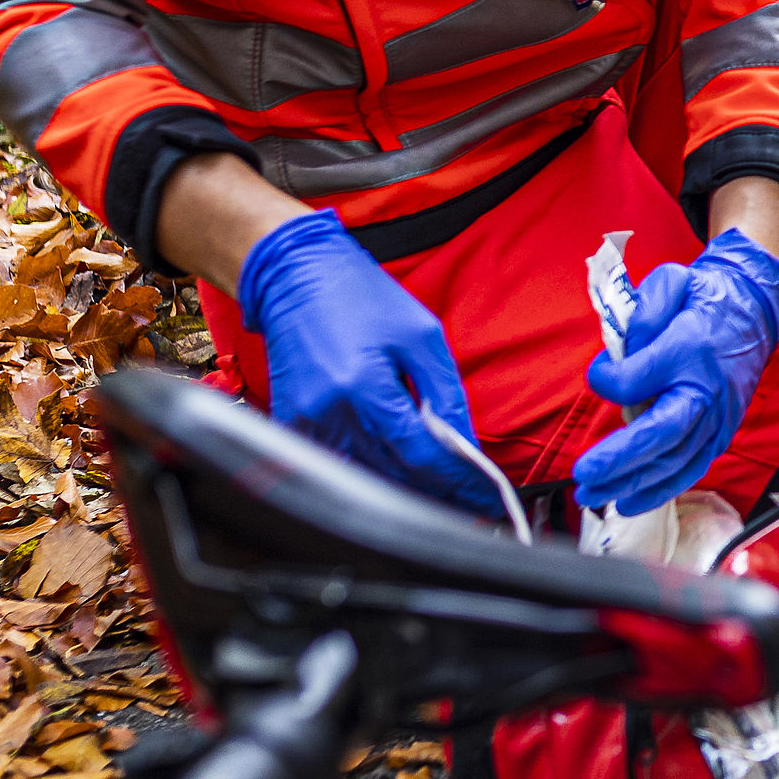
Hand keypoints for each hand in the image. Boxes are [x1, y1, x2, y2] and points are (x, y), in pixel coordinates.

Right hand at [235, 211, 503, 515]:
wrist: (296, 275)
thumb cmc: (360, 296)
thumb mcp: (422, 335)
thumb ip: (446, 395)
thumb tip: (467, 446)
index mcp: (363, 388)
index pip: (420, 455)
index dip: (457, 482)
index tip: (486, 499)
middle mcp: (329, 413)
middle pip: (394, 474)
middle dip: (438, 492)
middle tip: (473, 504)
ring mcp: (305, 423)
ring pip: (367, 475)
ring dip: (407, 488)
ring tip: (445, 494)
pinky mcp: (292, 425)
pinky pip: (340, 464)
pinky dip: (372, 471)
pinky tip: (401, 472)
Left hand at [576, 228, 778, 515]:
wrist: (752, 310)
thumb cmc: (703, 301)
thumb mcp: (669, 284)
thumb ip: (640, 316)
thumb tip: (618, 360)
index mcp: (689, 350)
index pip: (637, 379)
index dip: (609, 380)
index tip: (600, 372)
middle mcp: (707, 391)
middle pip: (662, 435)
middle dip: (620, 460)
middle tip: (584, 476)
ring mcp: (718, 417)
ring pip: (676, 461)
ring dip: (633, 483)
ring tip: (595, 496)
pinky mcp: (721, 434)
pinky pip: (691, 469)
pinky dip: (662, 490)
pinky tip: (630, 501)